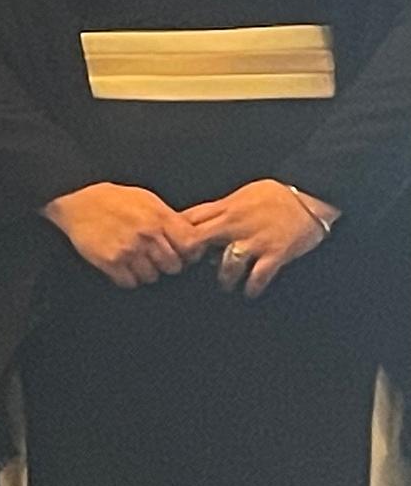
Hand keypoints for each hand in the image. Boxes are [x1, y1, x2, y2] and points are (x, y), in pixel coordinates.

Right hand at [43, 181, 196, 287]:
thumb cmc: (111, 199)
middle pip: (173, 265)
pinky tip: (121, 265)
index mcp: (158, 217)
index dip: (188, 252)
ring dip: (144, 271)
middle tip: (153, 256)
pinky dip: (126, 277)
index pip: (190, 245)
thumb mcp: (146, 200)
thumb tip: (192, 238)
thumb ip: (169, 219)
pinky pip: (129, 282)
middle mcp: (146, 234)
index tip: (182, 252)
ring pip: (151, 276)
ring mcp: (128, 249)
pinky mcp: (110, 261)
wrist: (75, 202)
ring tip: (133, 258)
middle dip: (165, 263)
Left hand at [182, 180, 332, 298]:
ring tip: (225, 284)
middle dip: (192, 256)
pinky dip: (252, 286)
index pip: (190, 219)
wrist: (311, 196)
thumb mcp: (242, 194)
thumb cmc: (277, 195)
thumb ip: (222, 208)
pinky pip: (259, 275)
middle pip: (199, 240)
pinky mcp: (276, 253)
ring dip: (224, 277)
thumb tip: (204, 219)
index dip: (178, 234)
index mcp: (226, 207)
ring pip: (227, 263)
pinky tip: (249, 291)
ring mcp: (255, 239)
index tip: (175, 245)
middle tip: (192, 268)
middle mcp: (235, 224)